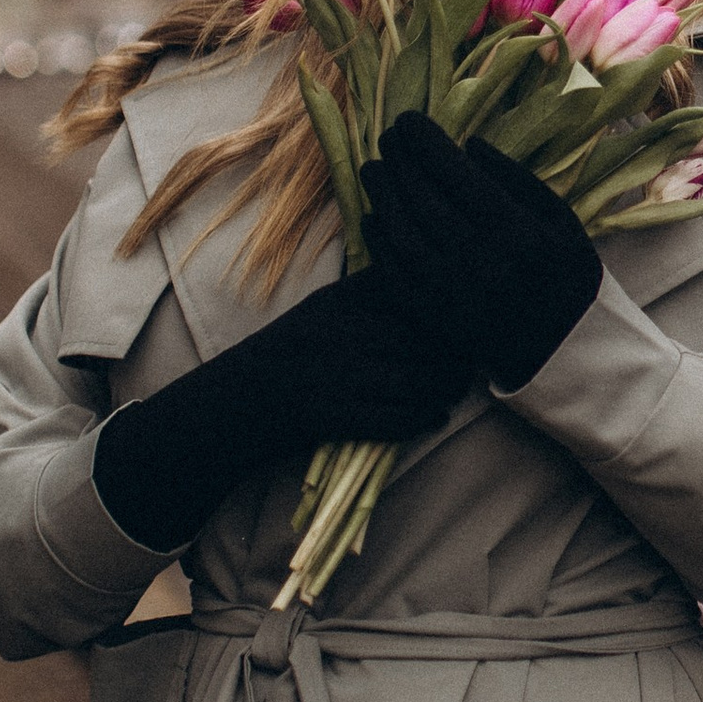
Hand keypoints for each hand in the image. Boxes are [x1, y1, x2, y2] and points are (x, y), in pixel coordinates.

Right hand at [95, 261, 474, 553]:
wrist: (230, 408)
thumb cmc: (282, 357)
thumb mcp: (319, 311)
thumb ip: (367, 294)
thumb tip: (427, 282)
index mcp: (336, 302)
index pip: (406, 293)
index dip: (444, 306)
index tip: (468, 313)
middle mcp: (336, 333)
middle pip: (420, 339)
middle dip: (454, 352)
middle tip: (472, 359)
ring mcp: (334, 376)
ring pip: (414, 380)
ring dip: (444, 387)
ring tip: (454, 388)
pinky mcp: (332, 417)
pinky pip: (394, 419)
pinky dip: (422, 419)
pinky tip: (434, 416)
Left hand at [362, 111, 602, 394]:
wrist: (564, 348)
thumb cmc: (566, 275)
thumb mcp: (560, 219)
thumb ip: (516, 179)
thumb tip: (468, 145)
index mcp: (514, 230)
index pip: (454, 172)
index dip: (424, 141)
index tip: (409, 120)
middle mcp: (478, 259)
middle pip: (422, 197)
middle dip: (399, 159)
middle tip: (388, 137)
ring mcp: (451, 291)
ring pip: (401, 232)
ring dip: (382, 194)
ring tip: (373, 169)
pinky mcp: (433, 316)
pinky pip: (394, 273)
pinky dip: (379, 241)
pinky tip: (376, 216)